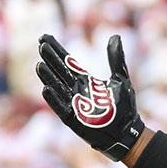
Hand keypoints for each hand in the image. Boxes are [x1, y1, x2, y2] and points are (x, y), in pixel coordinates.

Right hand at [35, 34, 145, 161]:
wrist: (126, 132)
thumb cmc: (124, 107)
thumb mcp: (121, 78)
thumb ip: (116, 58)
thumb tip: (115, 36)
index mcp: (86, 81)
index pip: (68, 62)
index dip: (57, 50)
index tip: (45, 37)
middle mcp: (76, 90)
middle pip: (60, 71)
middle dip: (51, 59)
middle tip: (41, 44)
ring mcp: (73, 104)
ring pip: (57, 87)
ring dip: (48, 76)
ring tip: (40, 64)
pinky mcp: (73, 118)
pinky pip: (61, 107)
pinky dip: (54, 99)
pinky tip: (46, 88)